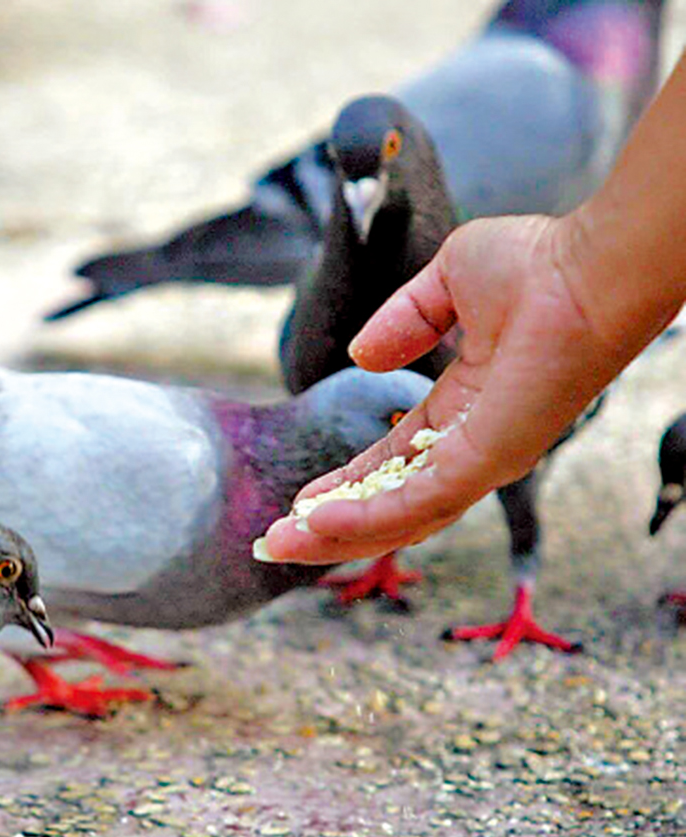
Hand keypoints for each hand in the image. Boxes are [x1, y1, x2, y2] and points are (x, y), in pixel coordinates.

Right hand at [256, 213, 626, 564]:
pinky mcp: (483, 463)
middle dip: (332, 527)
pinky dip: (363, 519)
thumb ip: (402, 320)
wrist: (586, 268)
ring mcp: (481, 460)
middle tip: (278, 542)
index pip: (395, 465)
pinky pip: (413, 505)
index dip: (346, 486)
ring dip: (336, 536)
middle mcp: (474, 445)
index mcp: (466, 408)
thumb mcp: (445, 283)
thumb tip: (362, 355)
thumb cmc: (537, 264)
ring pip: (399, 520)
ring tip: (282, 545)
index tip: (300, 502)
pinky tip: (317, 523)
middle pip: (392, 505)